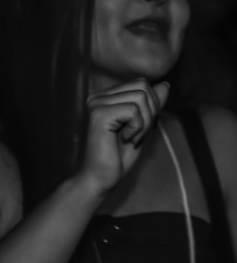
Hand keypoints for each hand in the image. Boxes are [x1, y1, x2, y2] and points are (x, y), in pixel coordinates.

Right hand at [80, 79, 169, 193]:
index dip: (151, 106)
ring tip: (129, 138)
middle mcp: (98, 97)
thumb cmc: (118, 157)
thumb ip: (151, 105)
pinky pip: (134, 111)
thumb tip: (165, 85)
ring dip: (143, 122)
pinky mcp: (98, 115)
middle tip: (135, 134)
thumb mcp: (142, 127)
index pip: (140, 83)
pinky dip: (137, 128)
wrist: (100, 179)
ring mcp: (96, 105)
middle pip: (142, 86)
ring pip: (141, 97)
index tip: (138, 128)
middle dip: (150, 112)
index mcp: (105, 98)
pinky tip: (124, 140)